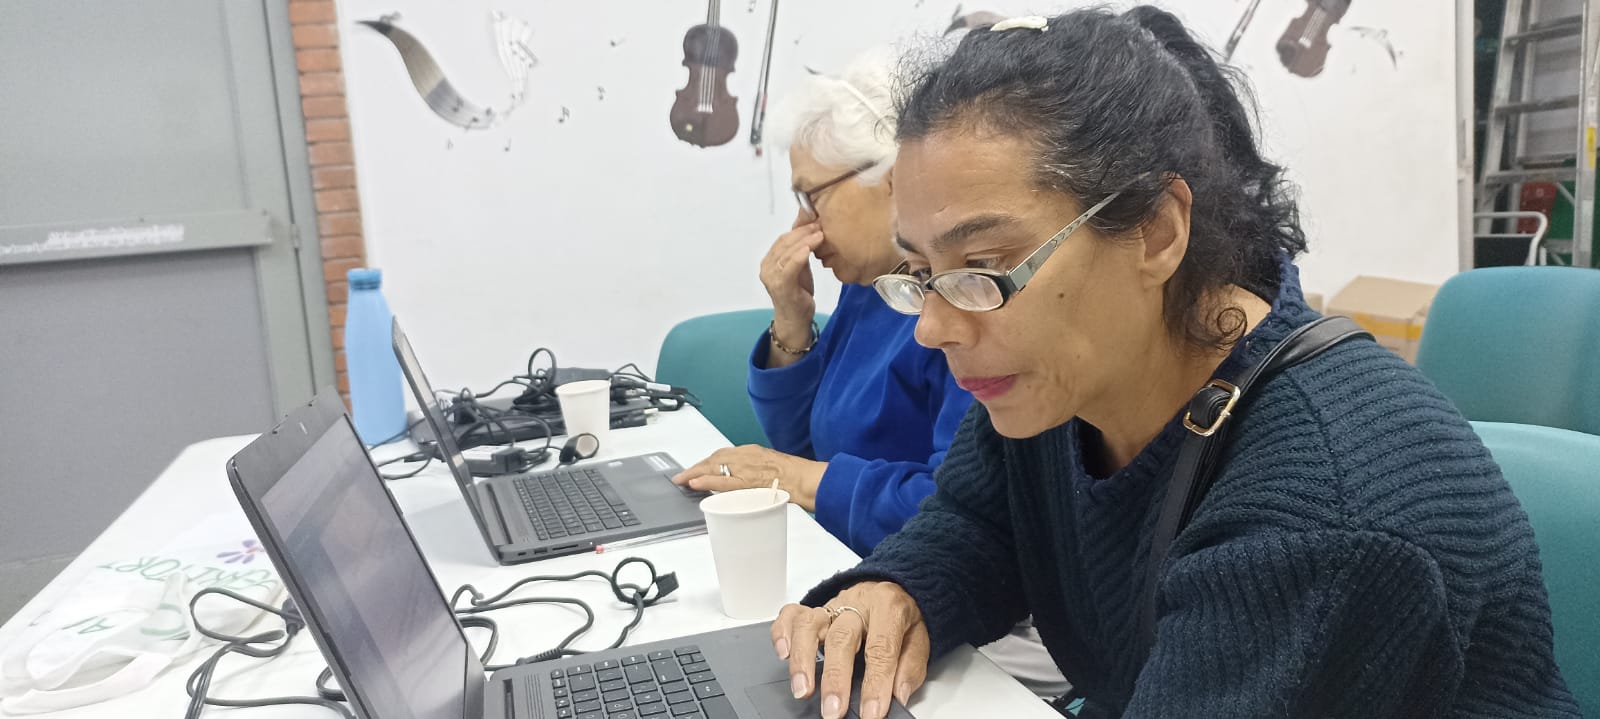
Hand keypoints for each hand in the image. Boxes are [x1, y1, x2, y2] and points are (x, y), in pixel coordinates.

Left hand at [670, 445, 825, 510]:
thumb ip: (757, 471)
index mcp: (753, 452)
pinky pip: (723, 480)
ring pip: (715, 467)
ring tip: (682, 480)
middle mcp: (747, 455)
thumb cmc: (796, 476)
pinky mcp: (748, 480)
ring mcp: (746, 467)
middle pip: (715, 458)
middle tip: (682, 476)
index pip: (723, 455)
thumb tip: (747, 481)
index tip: (697, 468)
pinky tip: (695, 483)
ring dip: (696, 473)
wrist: (807, 479)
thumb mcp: (773, 467)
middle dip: (697, 467)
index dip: (707, 462)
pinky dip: (707, 480)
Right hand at [760, 219, 824, 331]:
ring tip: (820, 234)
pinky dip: (800, 256)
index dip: (799, 228)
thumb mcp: (800, 266)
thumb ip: (800, 249)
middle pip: (784, 243)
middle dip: (803, 232)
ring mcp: (771, 276)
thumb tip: (808, 227)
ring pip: (788, 252)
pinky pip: (790, 267)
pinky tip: (810, 248)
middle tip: (819, 225)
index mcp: (769, 261)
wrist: (795, 319)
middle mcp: (766, 267)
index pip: (783, 239)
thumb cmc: (798, 293)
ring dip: (805, 241)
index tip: (814, 220)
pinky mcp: (780, 285)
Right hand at [770, 582, 929, 718]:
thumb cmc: (902, 616)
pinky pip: (791, 614)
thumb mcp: (920, 637)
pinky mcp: (814, 610)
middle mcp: (857, 604)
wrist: (893, 587)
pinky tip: (783, 655)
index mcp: (889, 607)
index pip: (881, 649)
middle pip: (842, 638)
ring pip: (810, 625)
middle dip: (836, 679)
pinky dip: (782, 633)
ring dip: (803, 660)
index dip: (876, 684)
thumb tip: (897, 695)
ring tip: (803, 690)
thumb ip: (910, 667)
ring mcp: (832, 606)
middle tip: (833, 710)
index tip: (871, 713)